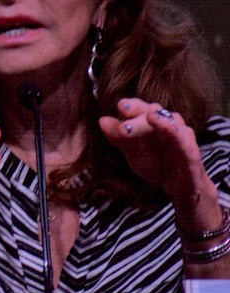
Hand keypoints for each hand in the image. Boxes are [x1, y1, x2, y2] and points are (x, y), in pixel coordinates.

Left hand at [98, 98, 216, 228]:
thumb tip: (102, 120)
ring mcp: (181, 137)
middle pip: (153, 112)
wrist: (178, 187)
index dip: (131, 105)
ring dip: (161, 121)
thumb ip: (118, 137)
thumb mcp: (132, 151)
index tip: (120, 105)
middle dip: (139, 113)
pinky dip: (179, 138)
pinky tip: (173, 133)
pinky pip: (186, 144)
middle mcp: (167, 124)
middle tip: (124, 116)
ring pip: (172, 124)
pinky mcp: (191, 153)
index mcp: (151, 121)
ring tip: (151, 117)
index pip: (140, 107)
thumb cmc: (155, 162)